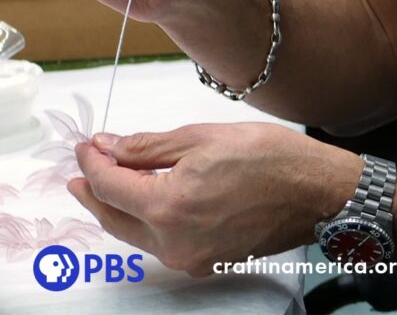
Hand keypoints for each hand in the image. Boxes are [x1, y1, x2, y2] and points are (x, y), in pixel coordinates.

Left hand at [69, 123, 361, 275]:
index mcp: (169, 205)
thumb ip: (149, 146)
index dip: (92, 161)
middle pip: (114, 217)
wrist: (315, 190)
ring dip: (116, 206)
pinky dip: (143, 219)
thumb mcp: (203, 136)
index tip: (87, 143)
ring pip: (134, 234)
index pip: (110, 184)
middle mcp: (173, 242)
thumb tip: (110, 145)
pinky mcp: (204, 261)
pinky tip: (145, 198)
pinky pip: (159, 242)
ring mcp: (188, 257)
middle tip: (80, 169)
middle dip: (92, 191)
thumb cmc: (269, 157)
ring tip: (106, 180)